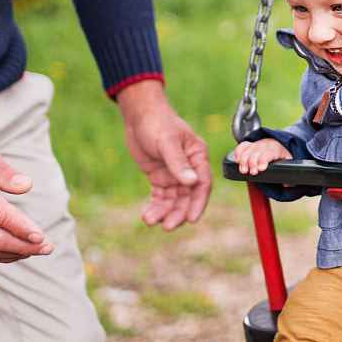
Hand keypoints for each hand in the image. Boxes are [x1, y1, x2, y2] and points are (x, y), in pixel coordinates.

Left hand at [116, 80, 211, 230]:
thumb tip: (191, 182)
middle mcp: (188, 168)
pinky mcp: (160, 177)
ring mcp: (174, 174)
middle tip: (166, 226)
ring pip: (173, 200)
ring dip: (163, 211)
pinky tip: (146, 213)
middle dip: (178, 213)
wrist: (139, 115)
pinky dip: (154, 206)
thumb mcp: (167, 141)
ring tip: (148, 220)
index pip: (202, 184)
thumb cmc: (157, 122)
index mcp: (197, 157)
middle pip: (187, 197)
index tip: (190, 219)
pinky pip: (160, 197)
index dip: (198, 203)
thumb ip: (179, 162)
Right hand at [234, 137, 292, 174]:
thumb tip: (287, 184)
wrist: (280, 145)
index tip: (261, 169)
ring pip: (249, 149)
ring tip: (243, 170)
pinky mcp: (251, 145)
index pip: (270, 152)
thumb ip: (291, 177)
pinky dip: (239, 152)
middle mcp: (267, 144)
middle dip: (253, 162)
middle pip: (257, 151)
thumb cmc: (284, 158)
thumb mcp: (290, 165)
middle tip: (252, 173)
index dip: (264, 159)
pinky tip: (237, 161)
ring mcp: (258, 144)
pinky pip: (243, 146)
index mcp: (278, 149)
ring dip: (244, 160)